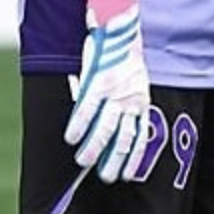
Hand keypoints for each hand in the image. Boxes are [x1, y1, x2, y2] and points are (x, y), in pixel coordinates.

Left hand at [64, 5, 150, 182]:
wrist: (125, 38)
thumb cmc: (99, 52)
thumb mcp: (84, 65)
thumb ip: (80, 90)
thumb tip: (72, 110)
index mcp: (100, 82)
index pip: (87, 107)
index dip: (79, 125)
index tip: (70, 140)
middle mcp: (118, 94)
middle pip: (106, 126)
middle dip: (94, 148)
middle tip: (84, 163)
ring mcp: (133, 102)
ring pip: (125, 136)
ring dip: (115, 158)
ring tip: (107, 176)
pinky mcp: (144, 107)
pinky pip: (141, 135)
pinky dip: (135, 155)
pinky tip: (128, 171)